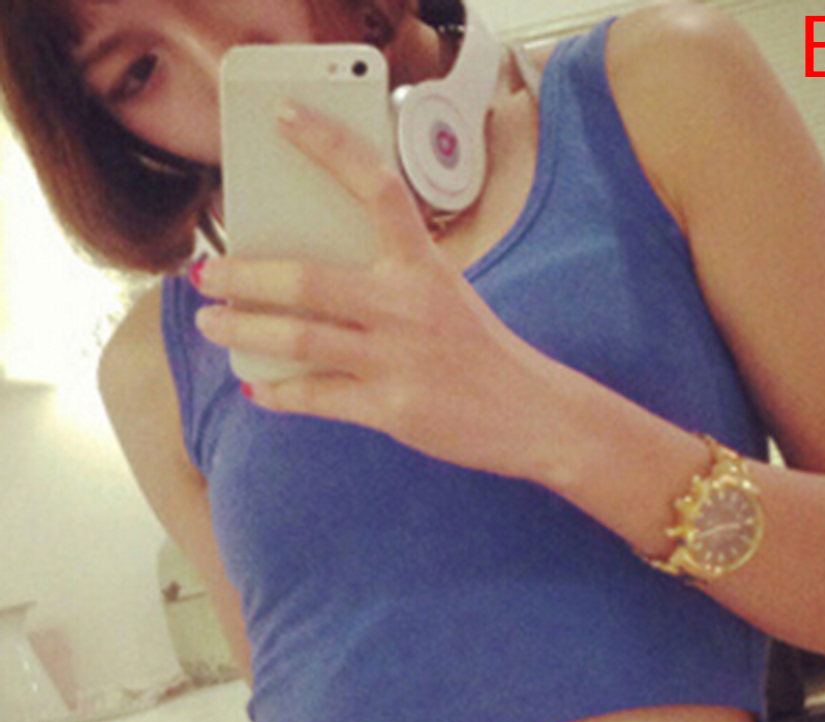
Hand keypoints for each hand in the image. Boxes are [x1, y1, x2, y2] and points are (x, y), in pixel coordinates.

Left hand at [194, 103, 582, 480]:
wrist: (531, 413)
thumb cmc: (482, 350)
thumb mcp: (445, 296)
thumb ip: (390, 281)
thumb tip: (310, 280)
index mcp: (425, 267)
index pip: (378, 189)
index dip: (330, 148)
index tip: (285, 119)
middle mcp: (407, 307)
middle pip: (307, 279)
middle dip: (243, 275)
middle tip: (206, 271)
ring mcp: (398, 360)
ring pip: (300, 339)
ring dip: (243, 330)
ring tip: (211, 322)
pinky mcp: (392, 409)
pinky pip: (316, 397)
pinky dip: (278, 393)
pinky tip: (256, 388)